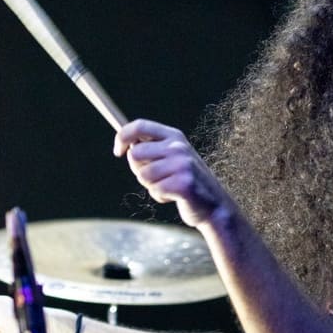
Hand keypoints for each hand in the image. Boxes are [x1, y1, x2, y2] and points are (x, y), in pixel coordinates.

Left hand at [113, 119, 232, 226]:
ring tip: (168, 187)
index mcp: (174, 136)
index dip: (122, 137)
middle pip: (135, 154)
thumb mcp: (173, 157)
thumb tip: (125, 143)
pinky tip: (174, 196)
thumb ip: (152, 148)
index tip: (118, 151)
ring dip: (151, 186)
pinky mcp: (183, 184)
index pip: (140, 126)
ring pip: (143, 175)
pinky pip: (154, 190)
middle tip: (154, 177)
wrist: (215, 206)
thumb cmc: (187, 182)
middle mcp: (178, 147)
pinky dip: (160, 197)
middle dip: (138, 169)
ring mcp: (182, 165)